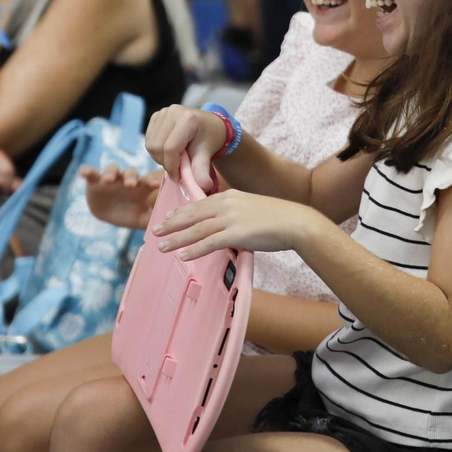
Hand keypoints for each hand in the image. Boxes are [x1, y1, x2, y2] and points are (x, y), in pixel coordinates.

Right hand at [81, 164, 162, 229]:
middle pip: (130, 172)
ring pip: (112, 169)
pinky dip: (87, 171)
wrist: (111, 214)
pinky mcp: (95, 182)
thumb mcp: (143, 218)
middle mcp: (126, 180)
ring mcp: (111, 179)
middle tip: (130, 185)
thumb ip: (154, 217)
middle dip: (130, 177)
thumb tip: (169, 221)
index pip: (147, 182)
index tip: (156, 185)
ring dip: (110, 172)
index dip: (151, 182)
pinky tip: (84, 172)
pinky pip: (91, 174)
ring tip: (107, 180)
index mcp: (140, 188)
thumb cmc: (132, 214)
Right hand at [144, 104, 229, 193]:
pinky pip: (148, 140)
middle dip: (165, 163)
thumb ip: (202, 170)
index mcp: (188, 118)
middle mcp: (173, 111)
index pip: (170, 148)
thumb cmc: (209, 139)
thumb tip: (204, 186)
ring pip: (150, 144)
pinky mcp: (156, 116)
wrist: (209, 126)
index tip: (179, 177)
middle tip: (177, 170)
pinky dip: (156, 151)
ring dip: (159, 158)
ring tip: (174, 161)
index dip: (172, 166)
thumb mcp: (207, 154)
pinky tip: (168, 153)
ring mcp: (163, 112)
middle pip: (157, 146)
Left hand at [155, 188, 323, 259]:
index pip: (199, 203)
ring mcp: (231, 219)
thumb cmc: (277, 218)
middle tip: (155, 231)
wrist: (295, 222)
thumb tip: (224, 227)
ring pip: (196, 229)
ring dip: (176, 238)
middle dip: (172, 223)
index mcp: (229, 195)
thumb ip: (235, 214)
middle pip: (192, 214)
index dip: (181, 212)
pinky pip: (209, 243)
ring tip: (161, 246)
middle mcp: (226, 204)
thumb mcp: (251, 208)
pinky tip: (183, 256)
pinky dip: (194, 249)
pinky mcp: (237, 234)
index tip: (168, 217)